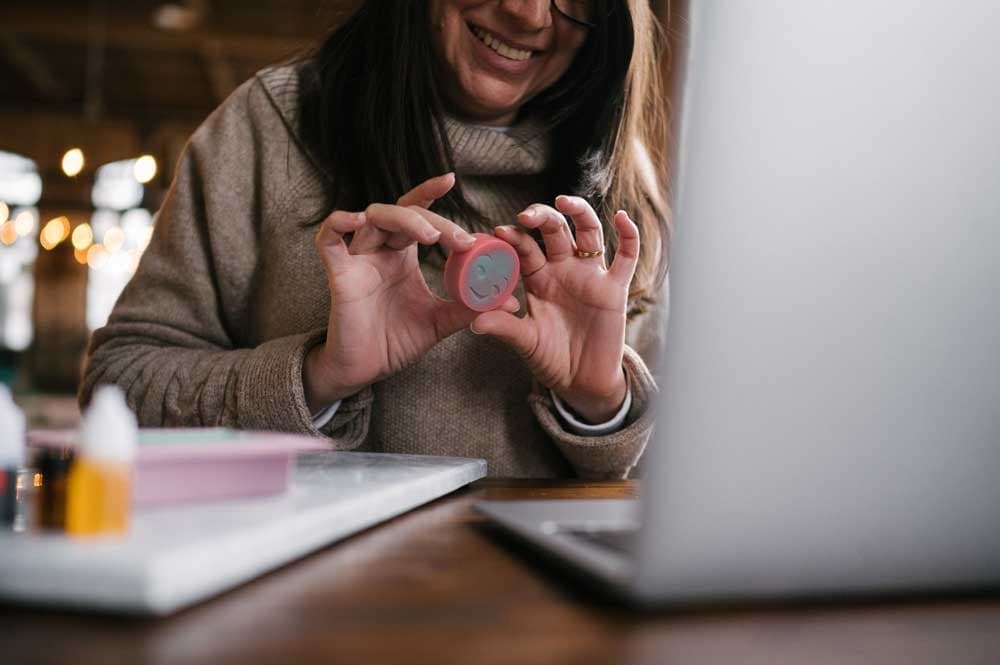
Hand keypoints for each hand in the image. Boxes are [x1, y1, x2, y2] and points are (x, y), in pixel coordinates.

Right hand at [304, 173, 519, 411]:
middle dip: (435, 220)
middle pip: (404, 214)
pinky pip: (328, 240)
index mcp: (402, 255)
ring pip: (375, 217)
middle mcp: (380, 250)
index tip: (451, 180)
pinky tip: (357, 219)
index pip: (417, 213)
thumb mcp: (440, 322)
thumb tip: (511, 303)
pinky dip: (339, 222)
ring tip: (430, 236)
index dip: (430, 193)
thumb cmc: (397, 341)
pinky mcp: (338, 274)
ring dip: (405, 220)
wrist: (365, 369)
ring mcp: (358, 259)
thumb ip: (470, 308)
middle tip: (461, 240)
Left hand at [470, 195, 637, 423]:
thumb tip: (474, 323)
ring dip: (579, 212)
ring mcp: (590, 276)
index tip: (499, 231)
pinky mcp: (615, 288)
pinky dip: (630, 236)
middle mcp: (563, 270)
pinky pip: (627, 257)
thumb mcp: (524, 342)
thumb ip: (504, 328)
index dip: (514, 237)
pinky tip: (623, 218)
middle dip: (541, 217)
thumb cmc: (549, 359)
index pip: (525, 248)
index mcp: (538, 278)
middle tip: (526, 215)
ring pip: (588, 233)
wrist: (581, 382)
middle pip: (554, 231)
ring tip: (564, 201)